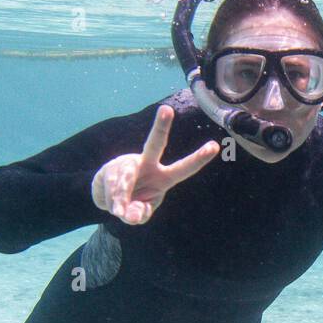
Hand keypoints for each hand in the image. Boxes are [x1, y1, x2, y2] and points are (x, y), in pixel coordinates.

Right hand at [91, 105, 219, 224]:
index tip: (215, 146)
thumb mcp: (141, 212)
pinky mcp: (110, 168)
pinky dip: (113, 202)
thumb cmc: (134, 202)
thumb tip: (131, 214)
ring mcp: (128, 163)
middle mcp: (148, 164)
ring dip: (120, 200)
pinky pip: (112, 188)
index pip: (184, 168)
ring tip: (119, 210)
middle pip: (154, 144)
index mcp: (164, 177)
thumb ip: (141, 213)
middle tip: (167, 109)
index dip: (199, 159)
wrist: (108, 199)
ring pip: (125, 180)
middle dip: (161, 127)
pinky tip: (113, 206)